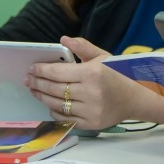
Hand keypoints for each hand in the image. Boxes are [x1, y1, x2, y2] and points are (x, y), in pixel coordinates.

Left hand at [26, 36, 141, 129]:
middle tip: (28, 79)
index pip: (58, 72)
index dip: (42, 70)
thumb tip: (63, 39)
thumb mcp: (103, 57)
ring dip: (42, 96)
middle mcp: (91, 92)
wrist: (135, 99)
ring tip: (35, 90)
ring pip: (56, 104)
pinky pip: (64, 117)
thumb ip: (83, 47)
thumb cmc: (118, 75)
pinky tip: (50, 103)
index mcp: (93, 73)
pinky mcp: (90, 124)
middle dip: (37, 83)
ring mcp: (90, 110)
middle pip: (54, 89)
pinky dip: (54, 110)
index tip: (32, 68)